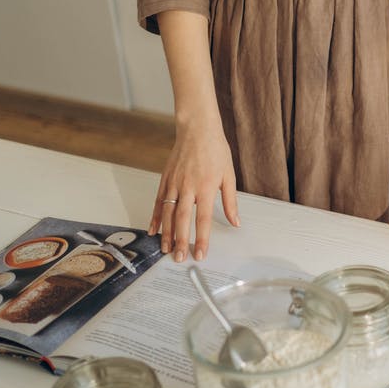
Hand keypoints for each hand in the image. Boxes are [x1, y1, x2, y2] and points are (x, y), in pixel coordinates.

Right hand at [148, 117, 239, 261]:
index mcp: (205, 188)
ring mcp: (174, 183)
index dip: (201, 239)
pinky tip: (153, 230)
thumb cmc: (215, 150)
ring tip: (165, 249)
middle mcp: (187, 187)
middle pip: (182, 220)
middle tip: (178, 258)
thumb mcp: (229, 176)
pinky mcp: (165, 179)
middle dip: (180, 241)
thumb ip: (230, 201)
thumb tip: (235, 222)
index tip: (200, 254)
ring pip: (166, 213)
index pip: (202, 219)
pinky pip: (158, 202)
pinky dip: (155, 218)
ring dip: (166, 234)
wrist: (197, 129)